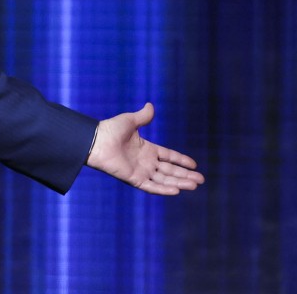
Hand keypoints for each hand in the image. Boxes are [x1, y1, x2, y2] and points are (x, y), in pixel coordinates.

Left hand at [87, 103, 203, 194]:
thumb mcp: (130, 121)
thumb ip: (143, 116)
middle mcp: (146, 162)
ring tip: (194, 185)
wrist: (96, 140)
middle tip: (201, 180)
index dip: (181, 160)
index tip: (194, 165)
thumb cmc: (110, 130)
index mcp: (147, 149)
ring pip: (164, 179)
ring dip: (179, 183)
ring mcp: (140, 171)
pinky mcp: (134, 179)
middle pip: (170, 170)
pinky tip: (176, 191)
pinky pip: (151, 186)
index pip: (169, 156)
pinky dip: (163, 189)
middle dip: (185, 175)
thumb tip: (150, 105)